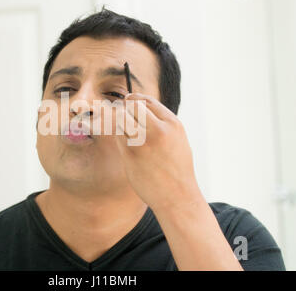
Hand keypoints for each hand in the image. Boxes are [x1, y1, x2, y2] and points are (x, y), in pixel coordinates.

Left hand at [115, 93, 204, 212]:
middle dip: (125, 109)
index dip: (135, 100)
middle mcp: (159, 130)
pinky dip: (118, 135)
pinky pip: (118, 136)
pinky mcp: (131, 154)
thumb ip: (162, 123)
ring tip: (124, 130)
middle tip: (122, 115)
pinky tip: (124, 143)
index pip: (148, 101)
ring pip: (122, 119)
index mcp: (173, 124)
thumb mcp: (178, 139)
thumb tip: (142, 107)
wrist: (177, 196)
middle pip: (132, 106)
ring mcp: (144, 142)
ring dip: (119, 121)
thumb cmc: (176, 168)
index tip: (128, 103)